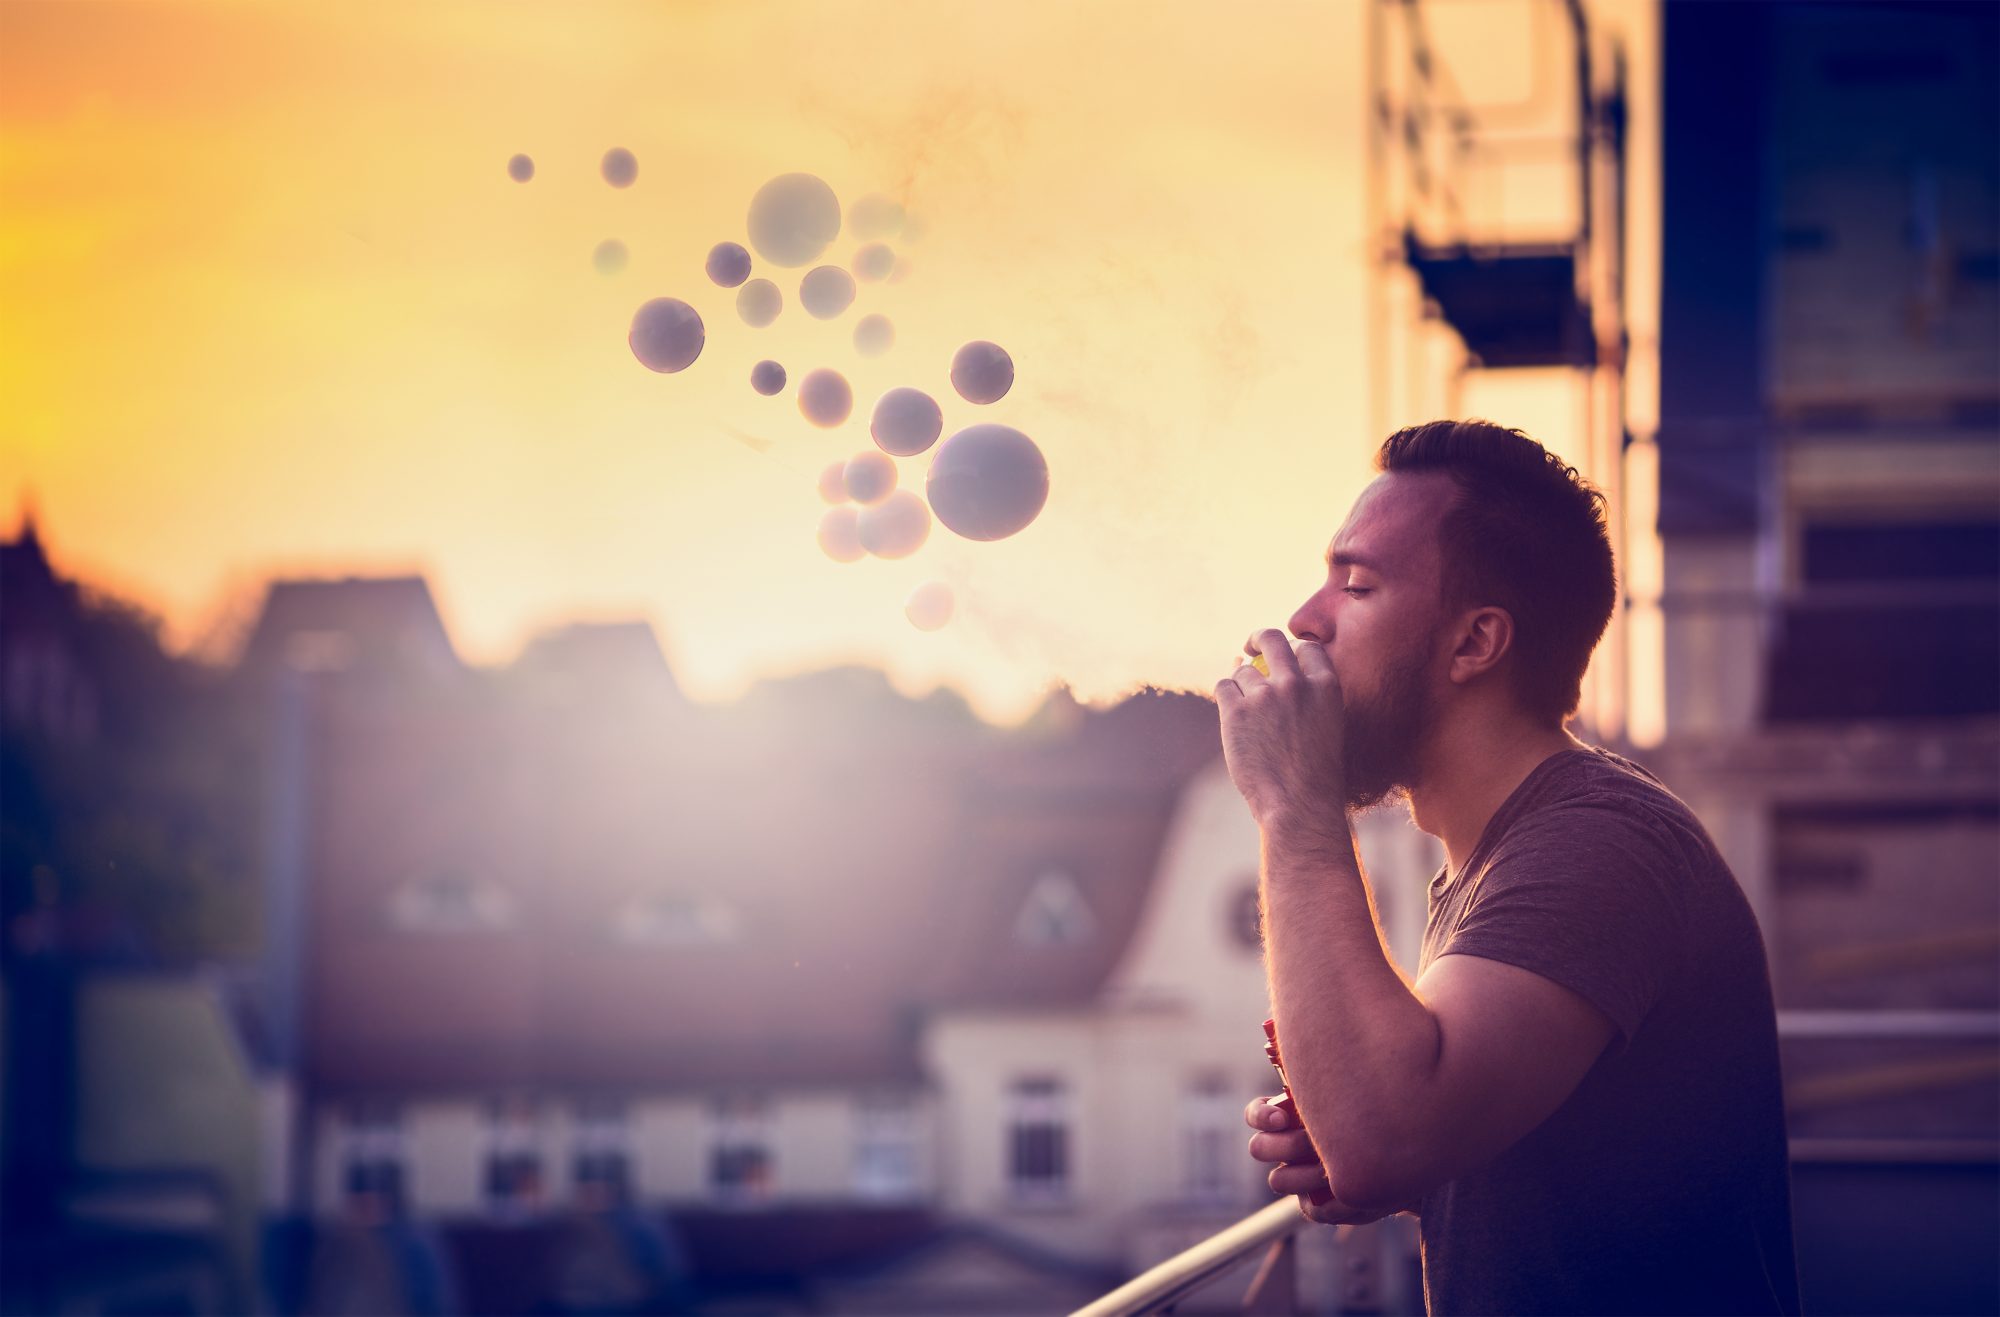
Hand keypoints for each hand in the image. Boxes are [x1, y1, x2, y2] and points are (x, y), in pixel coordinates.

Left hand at [1213, 629, 1346, 834]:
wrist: (1299, 806)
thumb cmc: (1314, 774)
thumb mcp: (1327, 726)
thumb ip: (1308, 696)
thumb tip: (1269, 668)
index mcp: (1326, 686)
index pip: (1308, 647)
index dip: (1294, 647)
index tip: (1284, 654)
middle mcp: (1295, 684)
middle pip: (1271, 639)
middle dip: (1258, 638)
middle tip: (1250, 647)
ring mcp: (1264, 696)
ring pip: (1243, 671)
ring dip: (1241, 684)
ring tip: (1249, 714)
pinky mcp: (1236, 712)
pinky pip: (1223, 687)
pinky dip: (1225, 696)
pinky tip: (1232, 714)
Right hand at [1245, 1095, 1391, 1226]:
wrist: (1403, 1156)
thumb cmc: (1372, 1116)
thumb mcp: (1353, 1097)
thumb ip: (1331, 1087)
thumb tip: (1320, 1066)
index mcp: (1287, 1118)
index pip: (1256, 1115)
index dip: (1261, 1116)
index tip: (1283, 1118)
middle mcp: (1286, 1147)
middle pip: (1259, 1148)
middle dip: (1284, 1145)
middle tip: (1313, 1142)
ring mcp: (1297, 1176)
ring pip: (1278, 1179)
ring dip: (1303, 1174)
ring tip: (1331, 1168)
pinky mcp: (1314, 1204)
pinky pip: (1310, 1209)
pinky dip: (1329, 1203)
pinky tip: (1347, 1191)